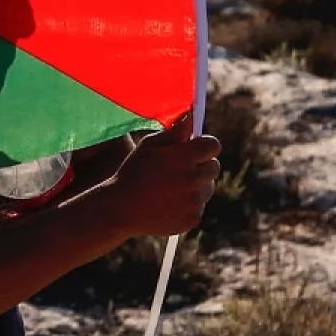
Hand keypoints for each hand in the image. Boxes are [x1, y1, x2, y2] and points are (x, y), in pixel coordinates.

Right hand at [106, 120, 219, 237]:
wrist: (121, 209)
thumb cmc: (133, 171)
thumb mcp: (149, 146)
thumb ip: (175, 132)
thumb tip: (192, 116)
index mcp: (183, 158)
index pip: (213, 145)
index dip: (204, 144)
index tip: (194, 147)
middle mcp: (193, 180)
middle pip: (214, 166)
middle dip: (201, 164)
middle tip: (180, 167)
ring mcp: (195, 202)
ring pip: (208, 187)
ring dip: (196, 184)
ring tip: (172, 187)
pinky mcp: (193, 219)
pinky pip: (199, 206)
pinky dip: (189, 204)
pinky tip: (169, 202)